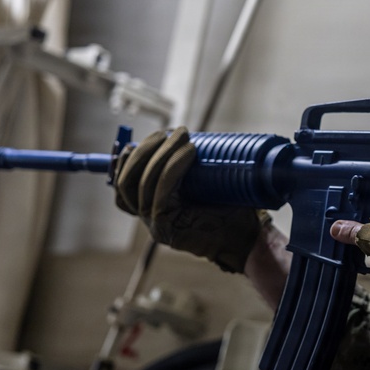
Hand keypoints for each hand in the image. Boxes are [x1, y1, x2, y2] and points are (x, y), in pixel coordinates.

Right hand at [113, 127, 261, 273]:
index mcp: (152, 207)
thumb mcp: (202, 183)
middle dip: (144, 151)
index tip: (138, 138)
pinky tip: (188, 153)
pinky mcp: (166, 229)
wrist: (246, 238)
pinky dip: (172, 168)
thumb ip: (185, 168)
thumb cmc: (229, 209)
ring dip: (161, 154)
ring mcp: (154, 225)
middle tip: (168, 131)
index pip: (123, 185)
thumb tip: (178, 134)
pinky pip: (161, 193)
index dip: (122, 162)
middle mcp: (148, 217)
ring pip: (143, 184)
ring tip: (183, 137)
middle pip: (127, 182)